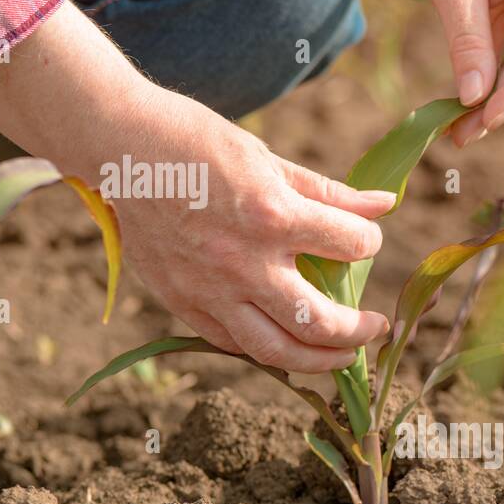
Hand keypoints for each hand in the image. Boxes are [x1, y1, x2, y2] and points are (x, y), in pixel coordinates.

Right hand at [0, 3, 390, 372]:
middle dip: (360, 331)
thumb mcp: (266, 158)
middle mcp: (244, 262)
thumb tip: (384, 205)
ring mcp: (210, 289)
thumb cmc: (195, 142)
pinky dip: (264, 350)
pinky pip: (231, 343)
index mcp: (273, 215)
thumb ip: (326, 191)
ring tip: (342, 358)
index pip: (351, 245)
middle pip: (322, 322)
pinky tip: (282, 343)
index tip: (366, 240)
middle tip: (376, 326)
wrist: (120, 147)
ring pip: (277, 351)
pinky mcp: (181, 301)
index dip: (369, 242)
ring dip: (320, 362)